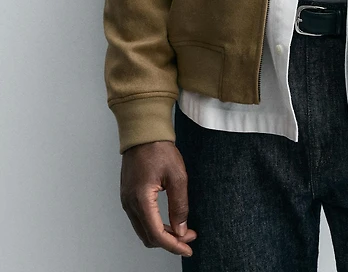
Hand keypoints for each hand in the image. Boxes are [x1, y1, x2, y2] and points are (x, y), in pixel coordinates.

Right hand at [120, 140, 197, 258]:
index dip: (173, 245)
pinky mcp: (128, 196)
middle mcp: (129, 203)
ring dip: (162, 234)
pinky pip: (140, 219)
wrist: (143, 132)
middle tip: (189, 237)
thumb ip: (179, 205)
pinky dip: (154, 225)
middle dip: (170, 241)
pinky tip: (168, 220)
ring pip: (143, 230)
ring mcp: (126, 200)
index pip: (156, 234)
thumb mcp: (177, 176)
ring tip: (182, 229)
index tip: (188, 248)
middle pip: (148, 236)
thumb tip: (181, 230)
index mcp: (141, 199)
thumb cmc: (159, 148)